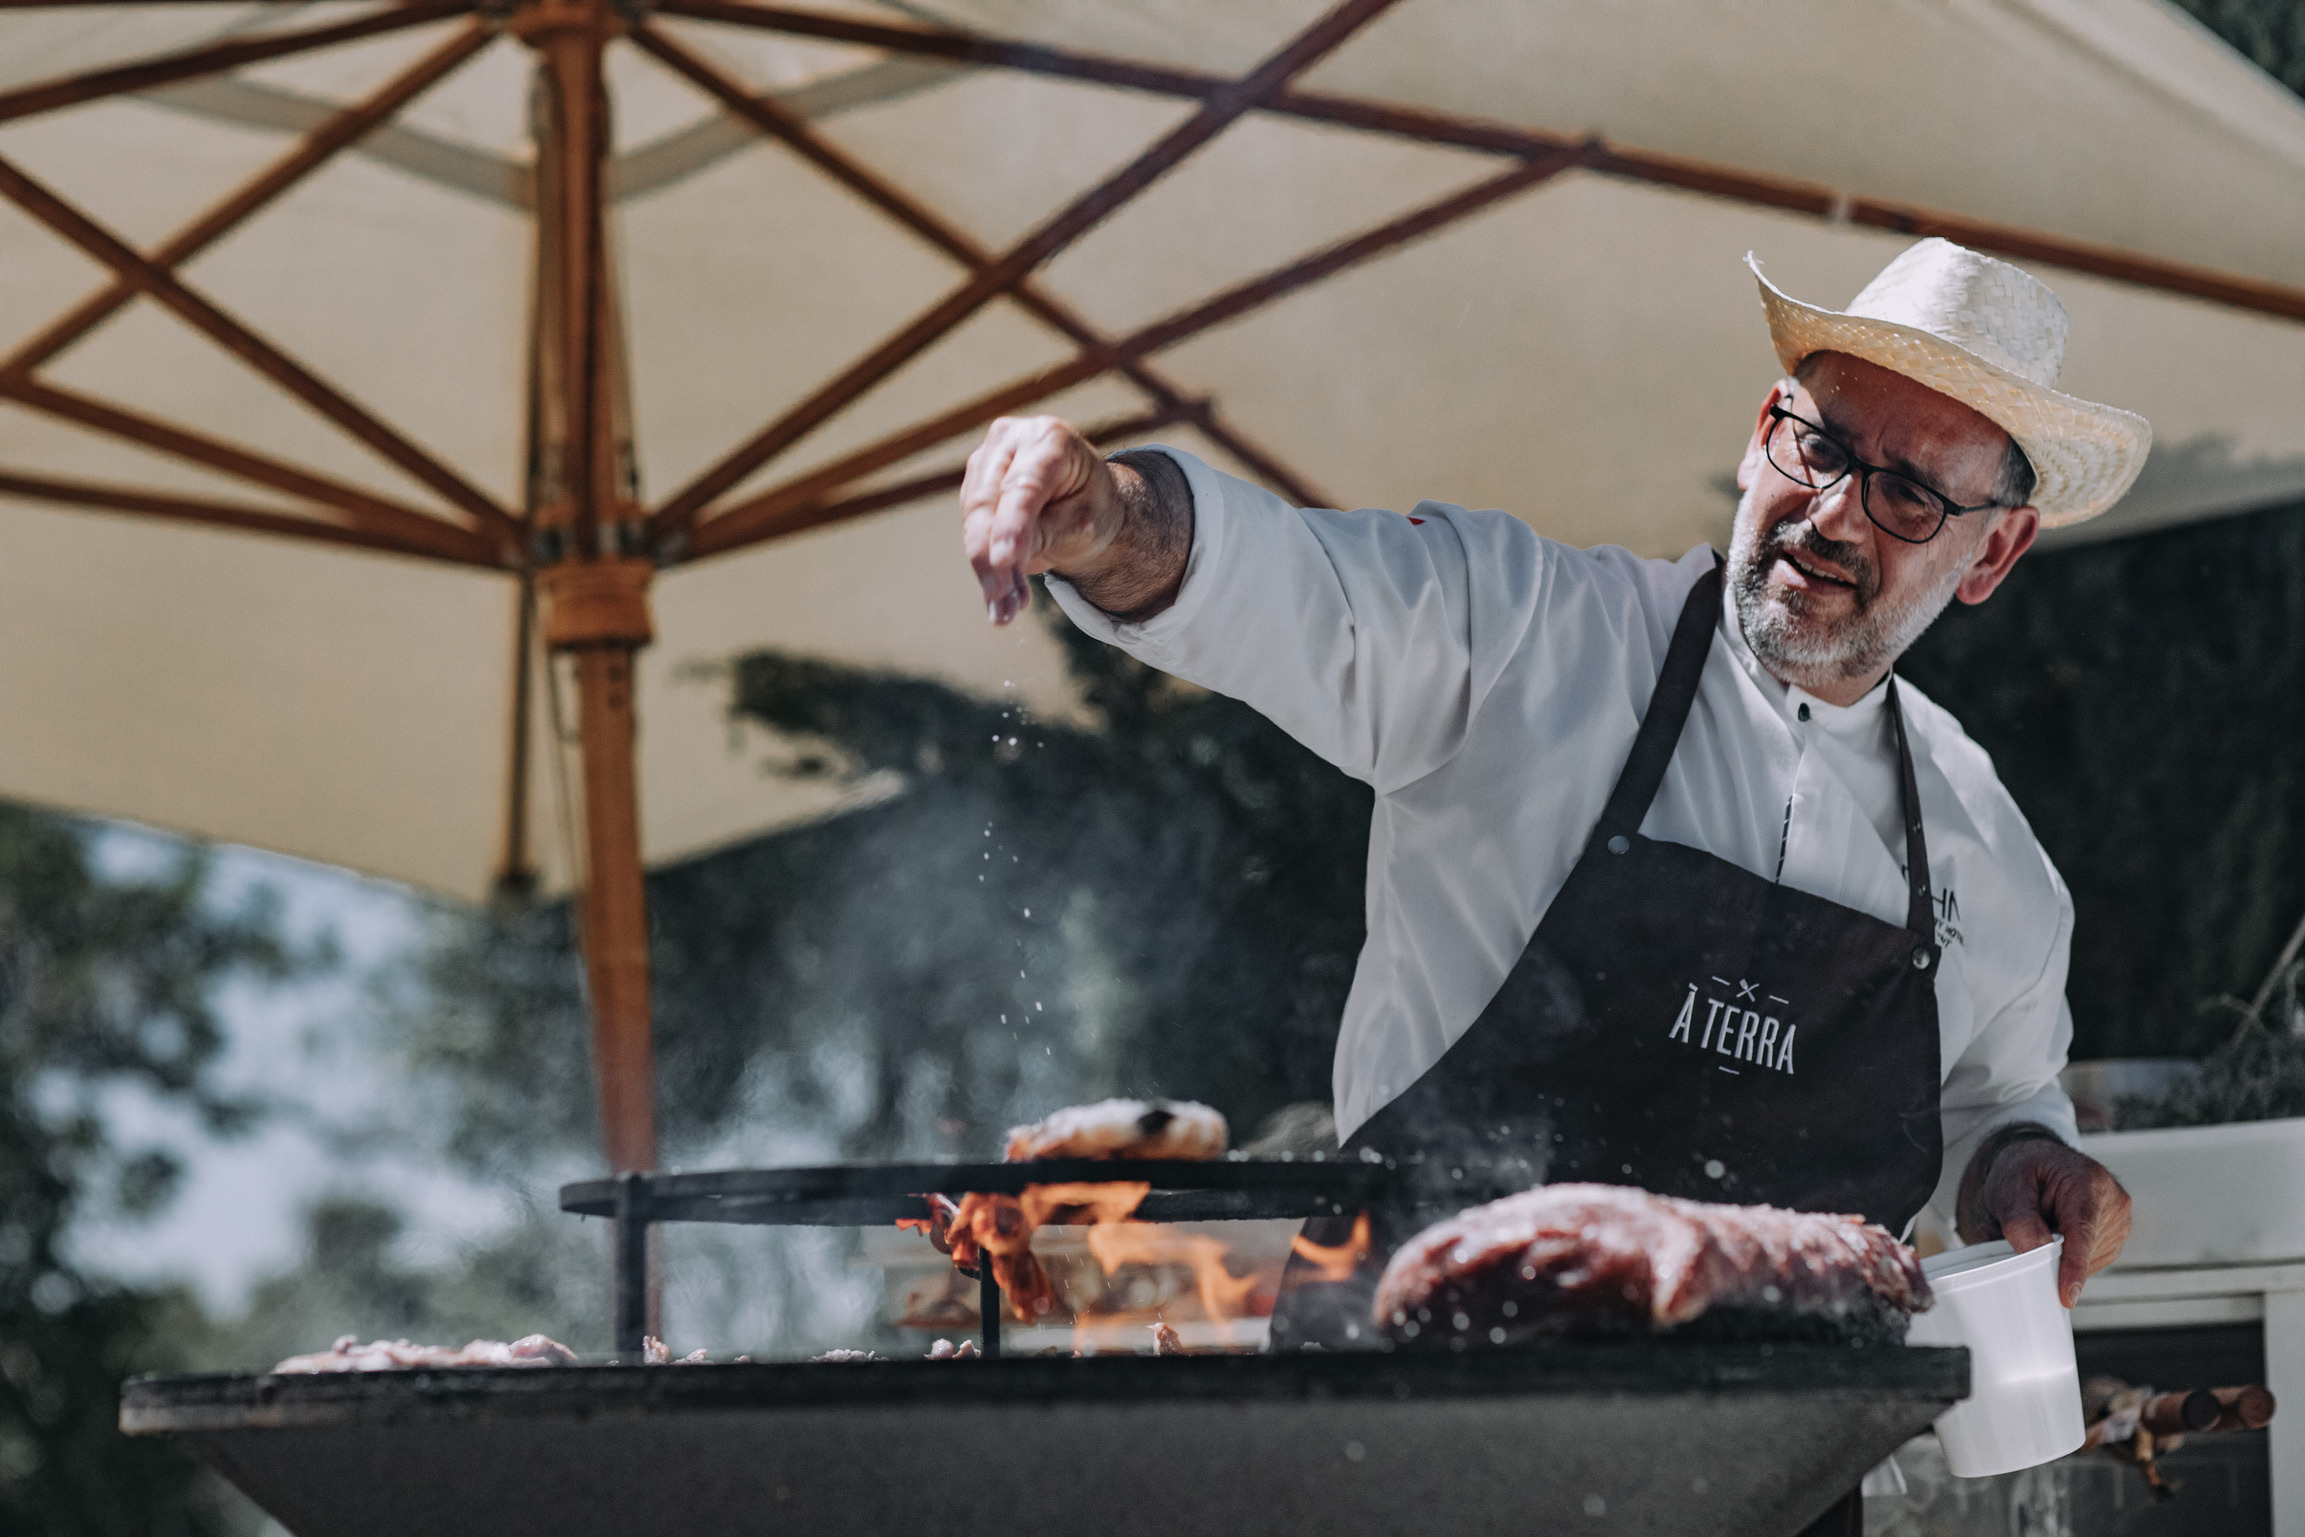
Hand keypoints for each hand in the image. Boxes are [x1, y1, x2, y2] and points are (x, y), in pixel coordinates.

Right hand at [960, 415, 1122, 625]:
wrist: (1083, 501)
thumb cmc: (1090, 505)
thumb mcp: (1083, 523)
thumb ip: (1045, 535)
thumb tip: (1004, 559)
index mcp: (1049, 439)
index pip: (1024, 486)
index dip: (1012, 525)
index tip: (1006, 561)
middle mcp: (1010, 440)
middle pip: (987, 502)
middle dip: (989, 556)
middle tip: (999, 598)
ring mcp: (986, 461)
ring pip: (974, 520)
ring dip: (988, 569)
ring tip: (1007, 609)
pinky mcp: (973, 486)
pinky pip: (972, 530)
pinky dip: (987, 566)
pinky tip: (1002, 598)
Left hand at [1959, 1130, 2131, 1306]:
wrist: (2037, 1162)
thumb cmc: (2024, 1169)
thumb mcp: (2008, 1185)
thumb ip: (2019, 1217)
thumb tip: (2033, 1250)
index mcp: (2088, 1181)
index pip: (2082, 1231)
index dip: (2073, 1266)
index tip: (2067, 1294)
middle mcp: (2113, 1202)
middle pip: (2084, 1250)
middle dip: (2052, 1255)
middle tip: (2019, 1235)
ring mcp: (2118, 1221)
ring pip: (2087, 1261)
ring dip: (2059, 1254)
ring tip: (2042, 1224)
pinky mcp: (2114, 1237)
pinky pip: (2089, 1262)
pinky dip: (2068, 1256)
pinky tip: (2056, 1233)